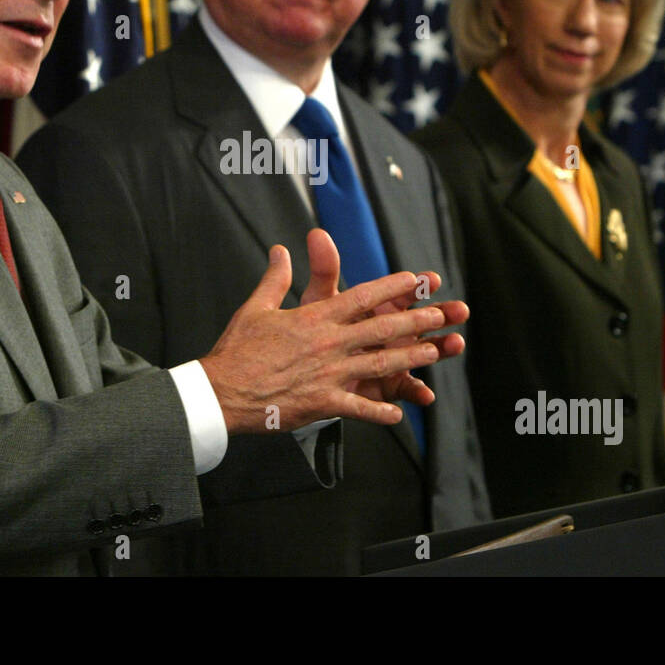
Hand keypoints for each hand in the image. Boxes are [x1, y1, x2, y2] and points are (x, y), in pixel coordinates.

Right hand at [201, 231, 467, 432]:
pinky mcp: (322, 402)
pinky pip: (358, 407)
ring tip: (435, 352)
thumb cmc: (237, 349)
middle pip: (381, 328)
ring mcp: (328, 374)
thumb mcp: (256, 307)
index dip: (392, 287)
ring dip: (410, 359)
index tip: (416, 280)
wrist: (222, 390)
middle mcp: (328, 343)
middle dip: (415, 321)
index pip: (361, 297)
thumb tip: (280, 250)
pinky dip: (379, 412)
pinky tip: (398, 414)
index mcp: (314, 318)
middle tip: (442, 315)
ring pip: (379, 365)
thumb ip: (275, 278)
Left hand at [299, 229, 466, 406]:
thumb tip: (317, 234)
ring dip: (441, 349)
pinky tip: (426, 395)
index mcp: (383, 306)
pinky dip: (417, 392)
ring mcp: (398, 358)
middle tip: (459, 310)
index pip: (406, 291)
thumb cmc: (320, 328)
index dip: (420, 284)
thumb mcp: (321, 300)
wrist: (310, 369)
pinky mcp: (391, 385)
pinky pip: (406, 389)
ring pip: (426, 352)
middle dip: (443, 314)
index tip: (432, 278)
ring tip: (455, 345)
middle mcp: (397, 331)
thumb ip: (324, 270)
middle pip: (425, 320)